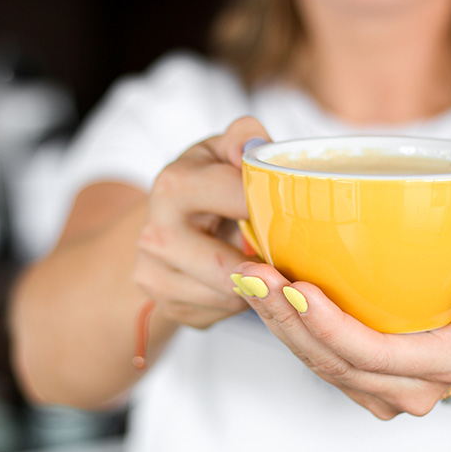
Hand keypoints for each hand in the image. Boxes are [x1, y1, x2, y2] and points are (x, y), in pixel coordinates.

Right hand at [134, 117, 270, 328]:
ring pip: (231, 297)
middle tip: (285, 252)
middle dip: (266, 263)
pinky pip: (223, 315)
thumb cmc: (208, 181)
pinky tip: (241, 279)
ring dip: (257, 285)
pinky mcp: (168, 307)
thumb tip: (257, 149)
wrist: (168, 220)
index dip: (276, 208)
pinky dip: (241, 301)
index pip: (240, 200)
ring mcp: (155, 277)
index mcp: (174, 185)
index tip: (296, 211)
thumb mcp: (224, 148)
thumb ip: (245, 137)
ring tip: (260, 261)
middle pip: (231, 269)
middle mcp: (155, 235)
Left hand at [231, 246, 450, 417]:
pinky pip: (314, 358)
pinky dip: (285, 326)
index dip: (329, 326)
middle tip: (253, 273)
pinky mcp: (357, 381)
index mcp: (441, 363)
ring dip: (276, 321)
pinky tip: (262, 292)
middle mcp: (406, 388)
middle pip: (330, 360)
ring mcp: (377, 391)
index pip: (373, 354)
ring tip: (247, 277)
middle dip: (285, 318)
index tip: (295, 287)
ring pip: (315, 362)